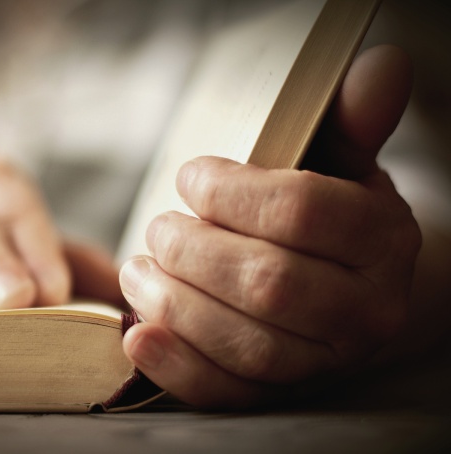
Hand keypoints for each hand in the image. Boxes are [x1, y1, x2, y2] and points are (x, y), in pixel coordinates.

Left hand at [120, 45, 418, 407]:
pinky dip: (175, 367)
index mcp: (382, 242)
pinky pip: (228, 393)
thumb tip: (381, 65)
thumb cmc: (329, 219)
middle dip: (194, 250)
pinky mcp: (279, 395)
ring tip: (137, 269)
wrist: (347, 292)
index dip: (231, 193)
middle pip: (268, 284)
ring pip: (245, 344)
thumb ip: (350, 123)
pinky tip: (136, 336)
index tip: (189, 178)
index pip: (301, 213)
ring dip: (175, 303)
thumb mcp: (342, 165)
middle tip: (158, 228)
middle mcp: (365, 312)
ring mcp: (323, 363)